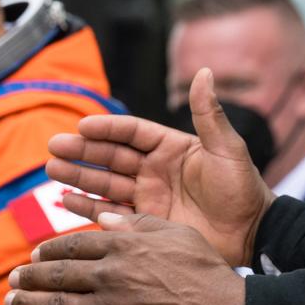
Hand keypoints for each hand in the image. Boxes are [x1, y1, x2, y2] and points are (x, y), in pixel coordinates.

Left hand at [6, 213, 245, 304]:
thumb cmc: (208, 276)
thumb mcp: (178, 235)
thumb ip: (139, 225)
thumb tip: (106, 219)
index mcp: (124, 246)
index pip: (72, 244)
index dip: (48, 251)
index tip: (35, 255)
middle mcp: (110, 276)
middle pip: (56, 274)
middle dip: (28, 277)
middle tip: (13, 280)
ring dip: (26, 303)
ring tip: (10, 304)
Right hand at [46, 70, 275, 266]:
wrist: (252, 233)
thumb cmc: (243, 189)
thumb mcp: (228, 149)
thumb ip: (209, 114)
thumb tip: (204, 72)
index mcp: (170, 147)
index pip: (131, 132)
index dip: (108, 128)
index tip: (84, 125)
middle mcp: (154, 169)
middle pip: (110, 155)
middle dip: (82, 151)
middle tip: (55, 147)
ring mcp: (148, 196)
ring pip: (105, 183)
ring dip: (78, 176)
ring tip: (52, 171)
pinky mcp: (146, 224)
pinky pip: (111, 214)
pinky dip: (88, 208)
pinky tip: (66, 201)